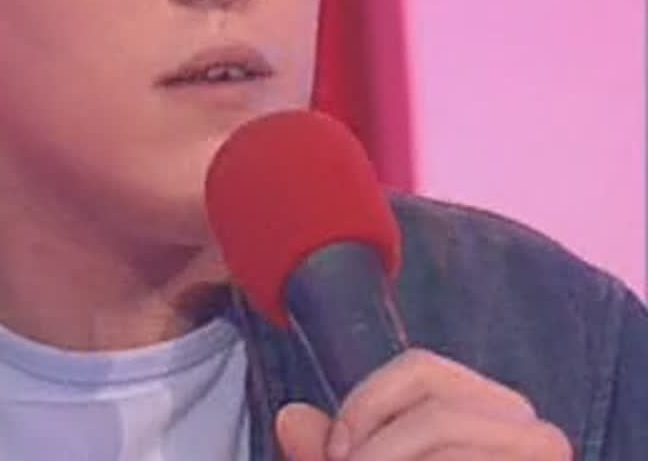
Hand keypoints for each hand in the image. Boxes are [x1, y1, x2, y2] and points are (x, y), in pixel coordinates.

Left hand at [275, 348, 572, 459]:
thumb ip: (333, 460)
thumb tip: (290, 418)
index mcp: (491, 422)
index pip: (424, 369)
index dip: (367, 401)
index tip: (335, 453)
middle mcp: (532, 441)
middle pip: (438, 400)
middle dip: (376, 439)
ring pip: (446, 427)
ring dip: (386, 457)